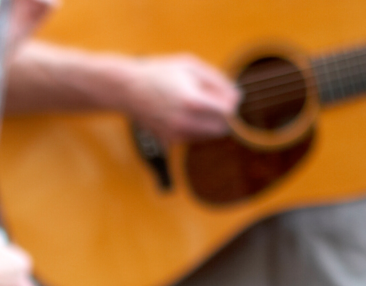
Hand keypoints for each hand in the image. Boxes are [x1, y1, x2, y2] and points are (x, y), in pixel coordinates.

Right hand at [123, 54, 239, 142]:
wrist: (127, 89)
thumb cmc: (159, 73)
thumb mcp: (191, 66)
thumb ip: (218, 81)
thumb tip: (237, 98)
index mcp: (192, 101)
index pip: (228, 112)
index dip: (230, 102)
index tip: (221, 93)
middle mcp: (184, 122)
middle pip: (222, 128)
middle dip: (222, 116)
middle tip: (210, 100)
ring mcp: (176, 134)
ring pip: (209, 136)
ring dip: (210, 123)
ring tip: (194, 105)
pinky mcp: (169, 140)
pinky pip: (195, 138)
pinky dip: (197, 128)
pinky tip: (184, 113)